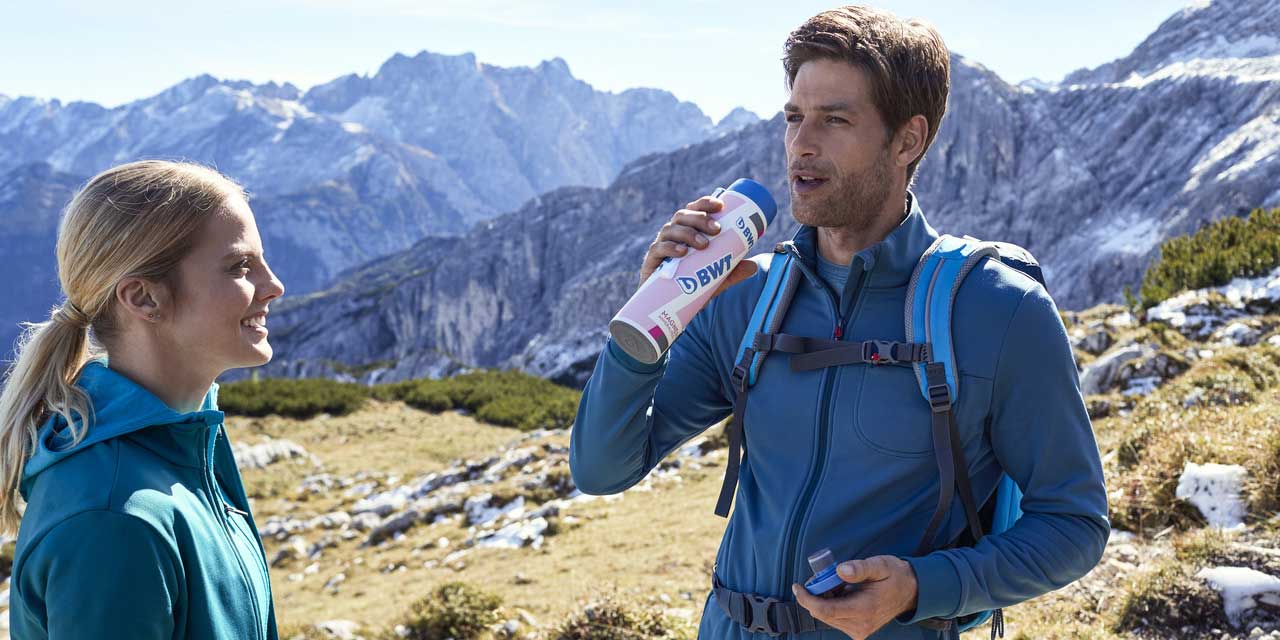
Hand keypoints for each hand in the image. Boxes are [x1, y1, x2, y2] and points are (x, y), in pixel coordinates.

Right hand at [637, 196, 756, 294]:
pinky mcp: (651, 261)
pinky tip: (682, 252)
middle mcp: (672, 234)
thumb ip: (732, 272)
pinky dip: (670, 248)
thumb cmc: (690, 285)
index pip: (694, 210)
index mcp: (687, 230)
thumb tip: (753, 266)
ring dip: (688, 233)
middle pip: (682, 216)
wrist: (667, 307)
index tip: (720, 205)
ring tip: (704, 244)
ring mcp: (660, 246)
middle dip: (699, 219)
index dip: (705, 203)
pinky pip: (658, 249)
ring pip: (670, 229)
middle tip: (717, 229)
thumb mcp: (714, 278)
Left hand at [792, 555, 919, 639]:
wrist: (911, 592)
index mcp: (865, 609)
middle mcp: (860, 625)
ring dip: (824, 599)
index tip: (798, 586)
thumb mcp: (880, 565)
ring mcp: (859, 630)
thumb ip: (860, 568)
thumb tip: (840, 571)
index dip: (807, 599)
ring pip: (827, 616)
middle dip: (815, 595)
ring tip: (837, 584)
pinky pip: (835, 618)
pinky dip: (831, 604)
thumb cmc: (895, 576)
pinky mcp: (858, 631)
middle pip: (823, 614)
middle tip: (821, 577)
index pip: (826, 610)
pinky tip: (841, 593)